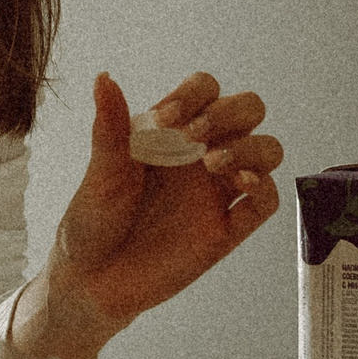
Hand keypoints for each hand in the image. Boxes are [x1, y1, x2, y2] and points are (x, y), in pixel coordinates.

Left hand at [14, 72, 283, 358]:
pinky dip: (263, 187)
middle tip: (194, 137)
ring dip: (250, 147)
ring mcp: (217, 191)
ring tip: (212, 163)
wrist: (91, 280)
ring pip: (266, 151)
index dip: (194, 95)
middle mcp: (200, 155)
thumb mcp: (100, 172)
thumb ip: (110, 127)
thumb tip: (103, 78)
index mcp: (171, 133)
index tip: (165, 118)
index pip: (205, 90)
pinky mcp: (227, 229)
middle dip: (229, 113)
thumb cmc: (92, 221)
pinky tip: (239, 184)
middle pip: (248, 111)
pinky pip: (265, 202)